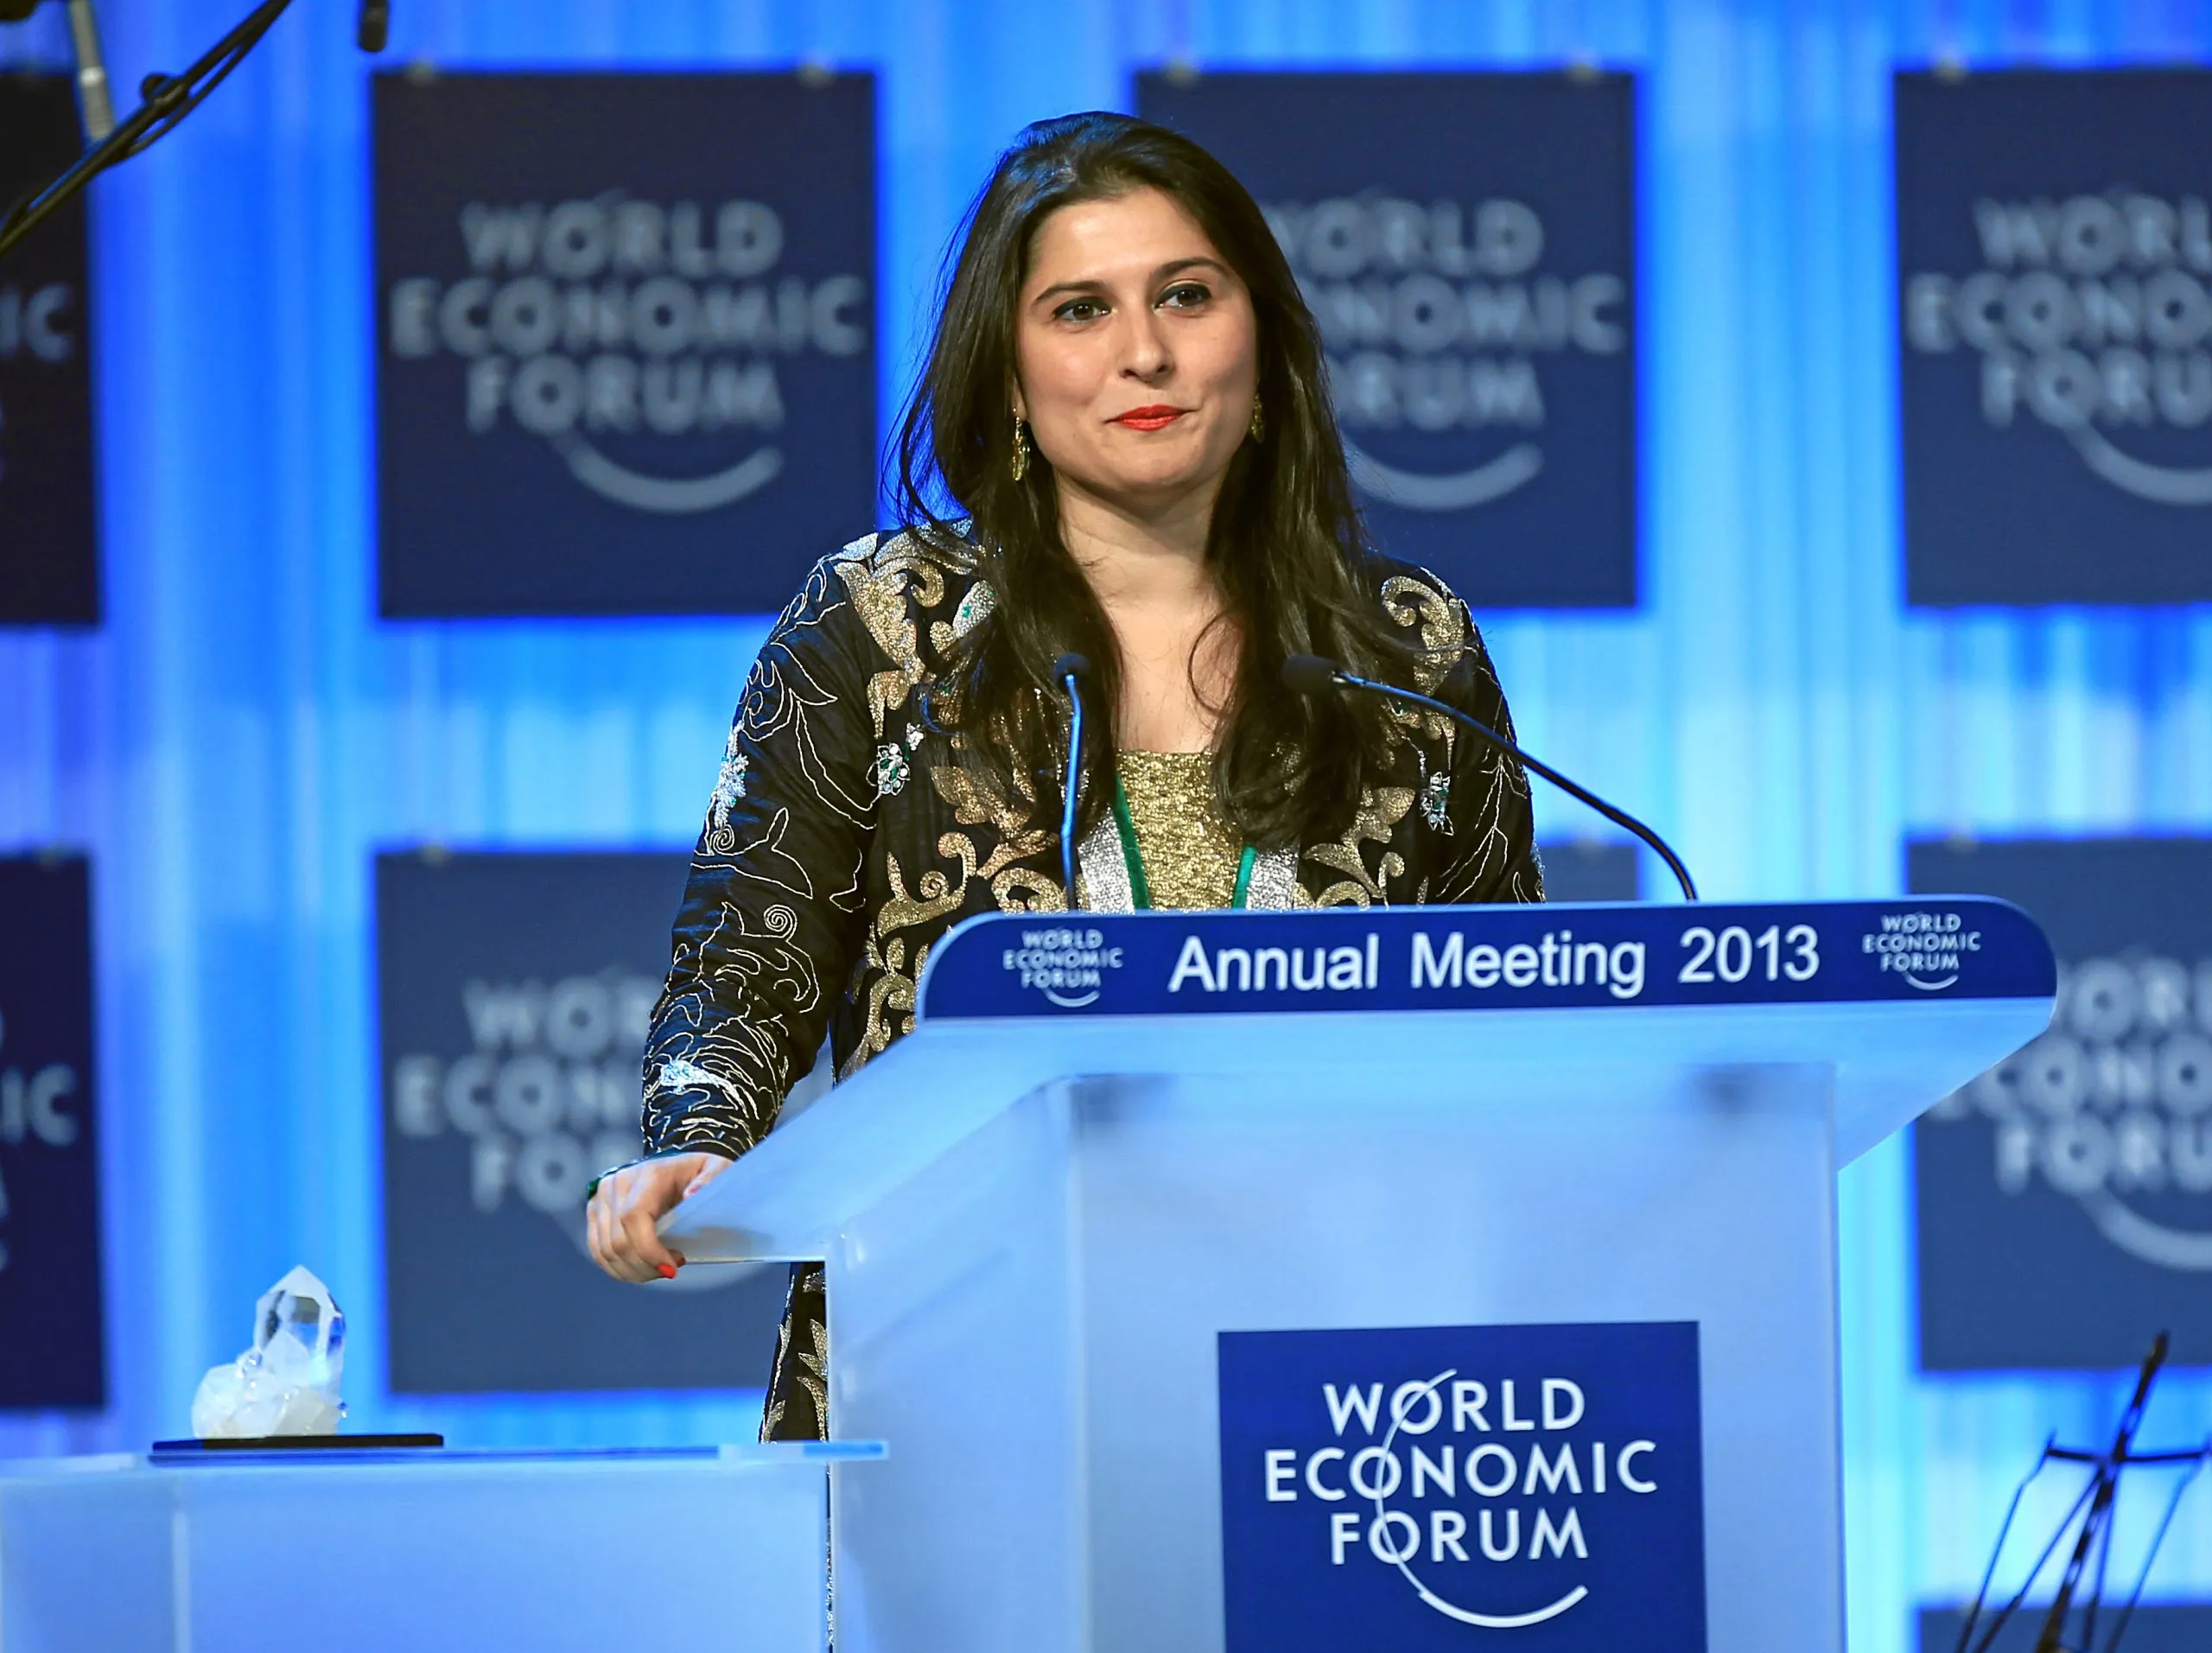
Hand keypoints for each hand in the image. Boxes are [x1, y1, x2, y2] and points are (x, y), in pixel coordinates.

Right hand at [585, 1151, 733, 1282]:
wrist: (675, 1166)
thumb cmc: (698, 1171)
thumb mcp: (716, 1168)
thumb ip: (710, 1179)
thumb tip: (693, 1194)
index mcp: (646, 1175)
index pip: (633, 1217)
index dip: (648, 1250)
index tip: (672, 1268)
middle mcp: (616, 1184)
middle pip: (618, 1241)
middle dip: (645, 1266)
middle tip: (671, 1270)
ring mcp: (601, 1198)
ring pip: (605, 1251)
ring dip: (633, 1271)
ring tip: (659, 1269)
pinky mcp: (595, 1212)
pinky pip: (598, 1250)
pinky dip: (618, 1267)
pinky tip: (642, 1269)